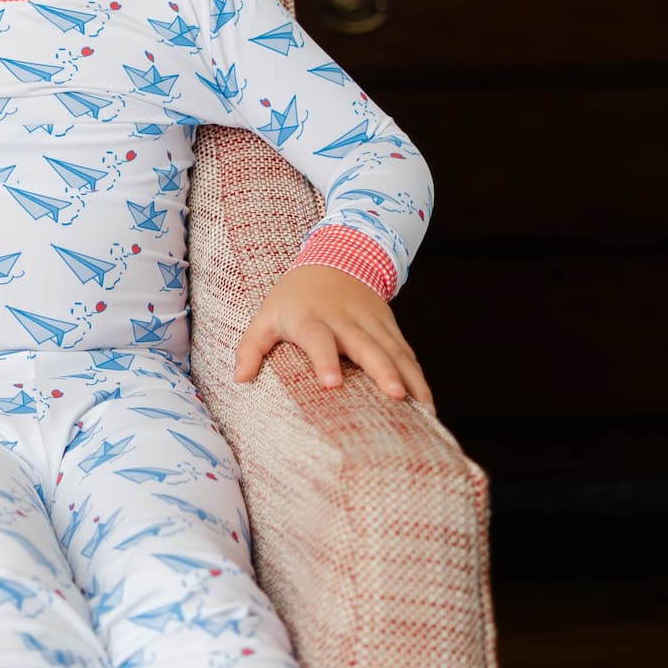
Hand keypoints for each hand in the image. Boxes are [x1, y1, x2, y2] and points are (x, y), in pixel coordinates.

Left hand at [234, 263, 432, 405]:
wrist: (337, 257)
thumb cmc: (294, 297)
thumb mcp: (266, 315)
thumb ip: (251, 346)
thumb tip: (239, 379)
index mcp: (312, 319)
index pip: (318, 339)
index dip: (324, 360)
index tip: (331, 384)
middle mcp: (346, 320)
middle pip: (367, 345)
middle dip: (382, 370)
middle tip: (395, 396)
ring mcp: (372, 322)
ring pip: (394, 350)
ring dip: (410, 378)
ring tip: (424, 409)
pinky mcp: (389, 326)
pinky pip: (406, 352)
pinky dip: (418, 375)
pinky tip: (427, 403)